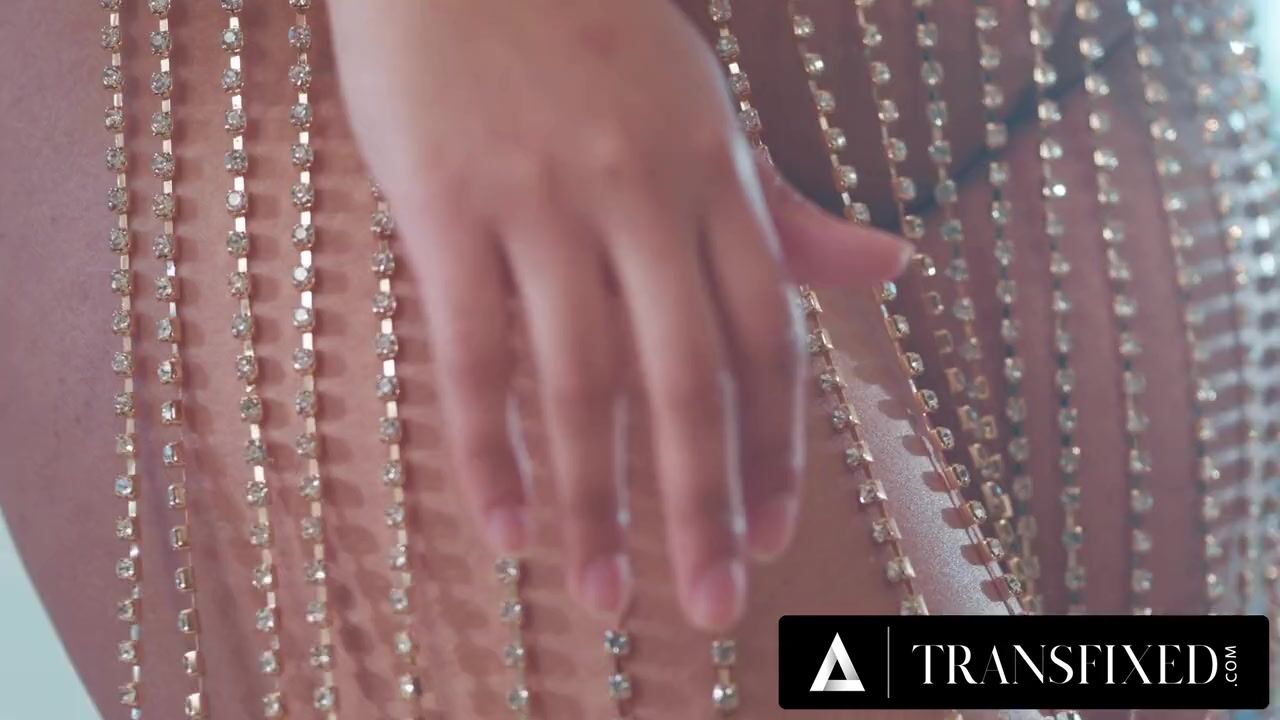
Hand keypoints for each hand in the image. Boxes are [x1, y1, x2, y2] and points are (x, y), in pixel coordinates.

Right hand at [328, 0, 910, 630]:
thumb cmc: (590, 31)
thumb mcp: (706, 108)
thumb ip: (784, 208)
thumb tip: (887, 269)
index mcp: (717, 176)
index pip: (768, 337)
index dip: (775, 447)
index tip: (770, 534)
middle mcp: (644, 197)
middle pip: (689, 380)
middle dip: (703, 504)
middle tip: (708, 604)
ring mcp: (545, 202)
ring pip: (583, 381)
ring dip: (597, 500)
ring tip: (607, 591)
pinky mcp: (448, 207)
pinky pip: (472, 351)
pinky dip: (488, 447)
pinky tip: (504, 522)